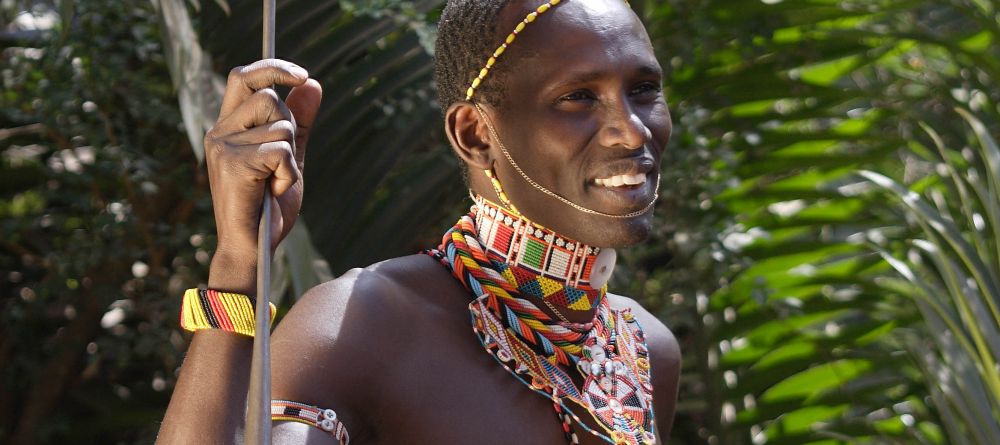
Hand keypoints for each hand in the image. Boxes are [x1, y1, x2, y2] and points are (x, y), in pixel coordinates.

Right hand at [204, 59, 322, 268]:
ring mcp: (223, 147)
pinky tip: (274, 192)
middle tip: (283, 160)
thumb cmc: (268, 206)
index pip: (244, 78)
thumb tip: (312, 82)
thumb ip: (300, 122)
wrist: (253, 249)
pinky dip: (289, 174)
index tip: (302, 74)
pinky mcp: (233, 164)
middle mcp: (220, 132)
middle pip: (268, 97)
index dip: (273, 68)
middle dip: (290, 127)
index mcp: (229, 127)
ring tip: (275, 182)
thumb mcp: (290, 157)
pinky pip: (281, 151)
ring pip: (280, 126)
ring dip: (291, 156)